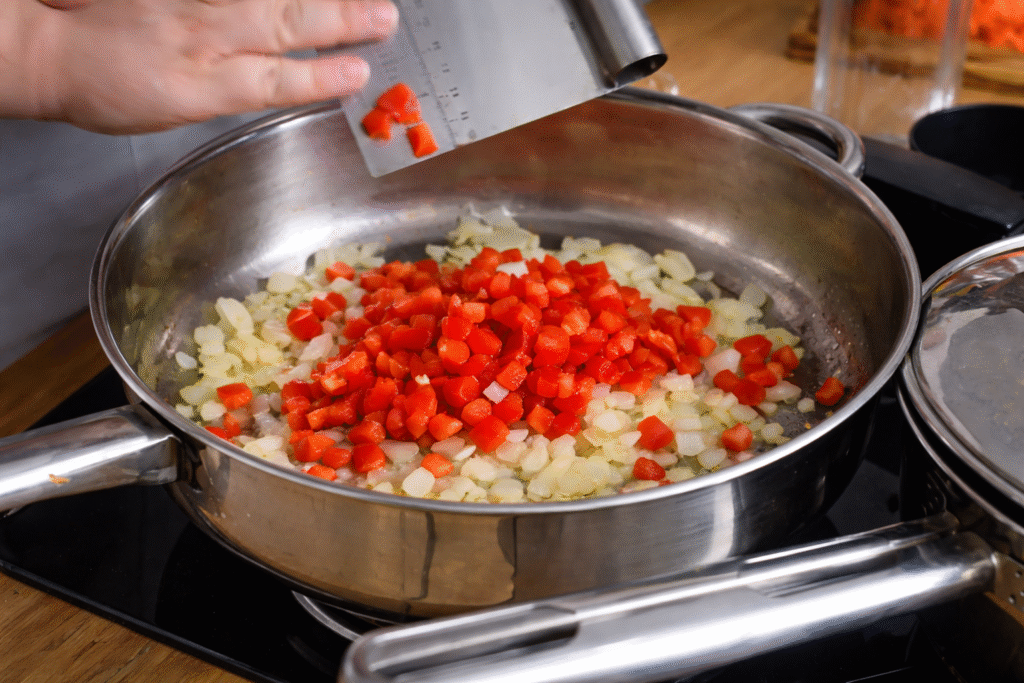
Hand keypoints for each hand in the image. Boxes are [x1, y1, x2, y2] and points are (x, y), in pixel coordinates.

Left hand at [4, 0, 397, 133]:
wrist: (52, 47)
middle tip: (383, 18)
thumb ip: (231, 89)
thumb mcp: (176, 110)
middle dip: (338, 22)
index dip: (318, 79)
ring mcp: (191, 2)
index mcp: (200, 84)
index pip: (272, 82)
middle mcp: (200, 36)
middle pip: (279, 26)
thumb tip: (281, 80)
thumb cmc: (110, 89)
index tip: (360, 76)